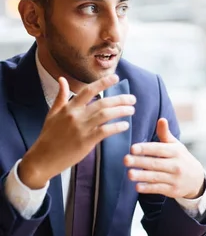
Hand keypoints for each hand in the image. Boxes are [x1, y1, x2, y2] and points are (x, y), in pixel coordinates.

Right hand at [19, 74, 135, 188]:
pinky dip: (116, 127)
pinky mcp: (85, 142)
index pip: (88, 90)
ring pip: (105, 115)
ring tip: (131, 110)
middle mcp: (76, 116)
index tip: (116, 77)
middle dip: (120, 99)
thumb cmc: (48, 136)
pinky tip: (125, 125)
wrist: (43, 158)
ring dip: (121, 111)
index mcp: (69, 108)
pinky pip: (105, 131)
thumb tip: (62, 79)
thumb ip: (61, 96)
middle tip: (132, 98)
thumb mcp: (52, 113)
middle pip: (102, 102)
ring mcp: (81, 129)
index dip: (103, 83)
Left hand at [124, 118, 204, 198]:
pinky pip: (158, 189)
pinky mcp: (173, 190)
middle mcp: (176, 165)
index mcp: (175, 151)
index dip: (145, 149)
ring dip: (142, 176)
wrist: (196, 179)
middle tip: (125, 160)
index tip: (132, 148)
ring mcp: (175, 179)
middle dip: (140, 162)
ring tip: (129, 174)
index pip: (159, 149)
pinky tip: (137, 187)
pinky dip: (148, 188)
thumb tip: (161, 119)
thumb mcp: (176, 145)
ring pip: (156, 177)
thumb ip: (165, 134)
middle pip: (155, 163)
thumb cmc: (181, 158)